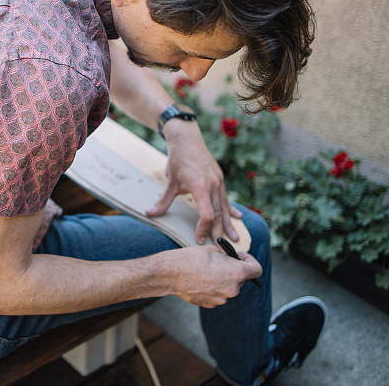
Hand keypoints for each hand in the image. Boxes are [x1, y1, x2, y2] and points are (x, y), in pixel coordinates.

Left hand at [146, 120, 241, 243]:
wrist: (187, 139)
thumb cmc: (178, 160)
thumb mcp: (170, 182)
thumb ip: (163, 201)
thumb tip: (149, 213)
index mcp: (201, 187)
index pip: (207, 215)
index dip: (203, 229)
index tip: (198, 239)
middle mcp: (213, 185)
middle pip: (219, 214)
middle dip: (220, 233)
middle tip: (223, 250)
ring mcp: (218, 181)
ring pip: (225, 207)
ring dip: (228, 224)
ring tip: (234, 239)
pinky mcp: (219, 178)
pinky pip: (226, 197)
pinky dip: (231, 209)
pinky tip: (238, 218)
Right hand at [161, 246, 261, 307]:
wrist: (170, 274)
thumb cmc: (190, 259)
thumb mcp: (212, 250)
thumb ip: (228, 257)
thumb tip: (232, 259)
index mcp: (236, 273)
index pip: (257, 270)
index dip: (251, 261)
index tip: (241, 257)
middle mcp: (232, 289)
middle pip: (242, 279)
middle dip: (234, 270)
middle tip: (221, 261)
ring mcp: (222, 299)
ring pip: (229, 287)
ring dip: (223, 279)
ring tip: (207, 270)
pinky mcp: (212, 304)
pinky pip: (219, 294)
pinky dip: (214, 287)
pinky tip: (201, 279)